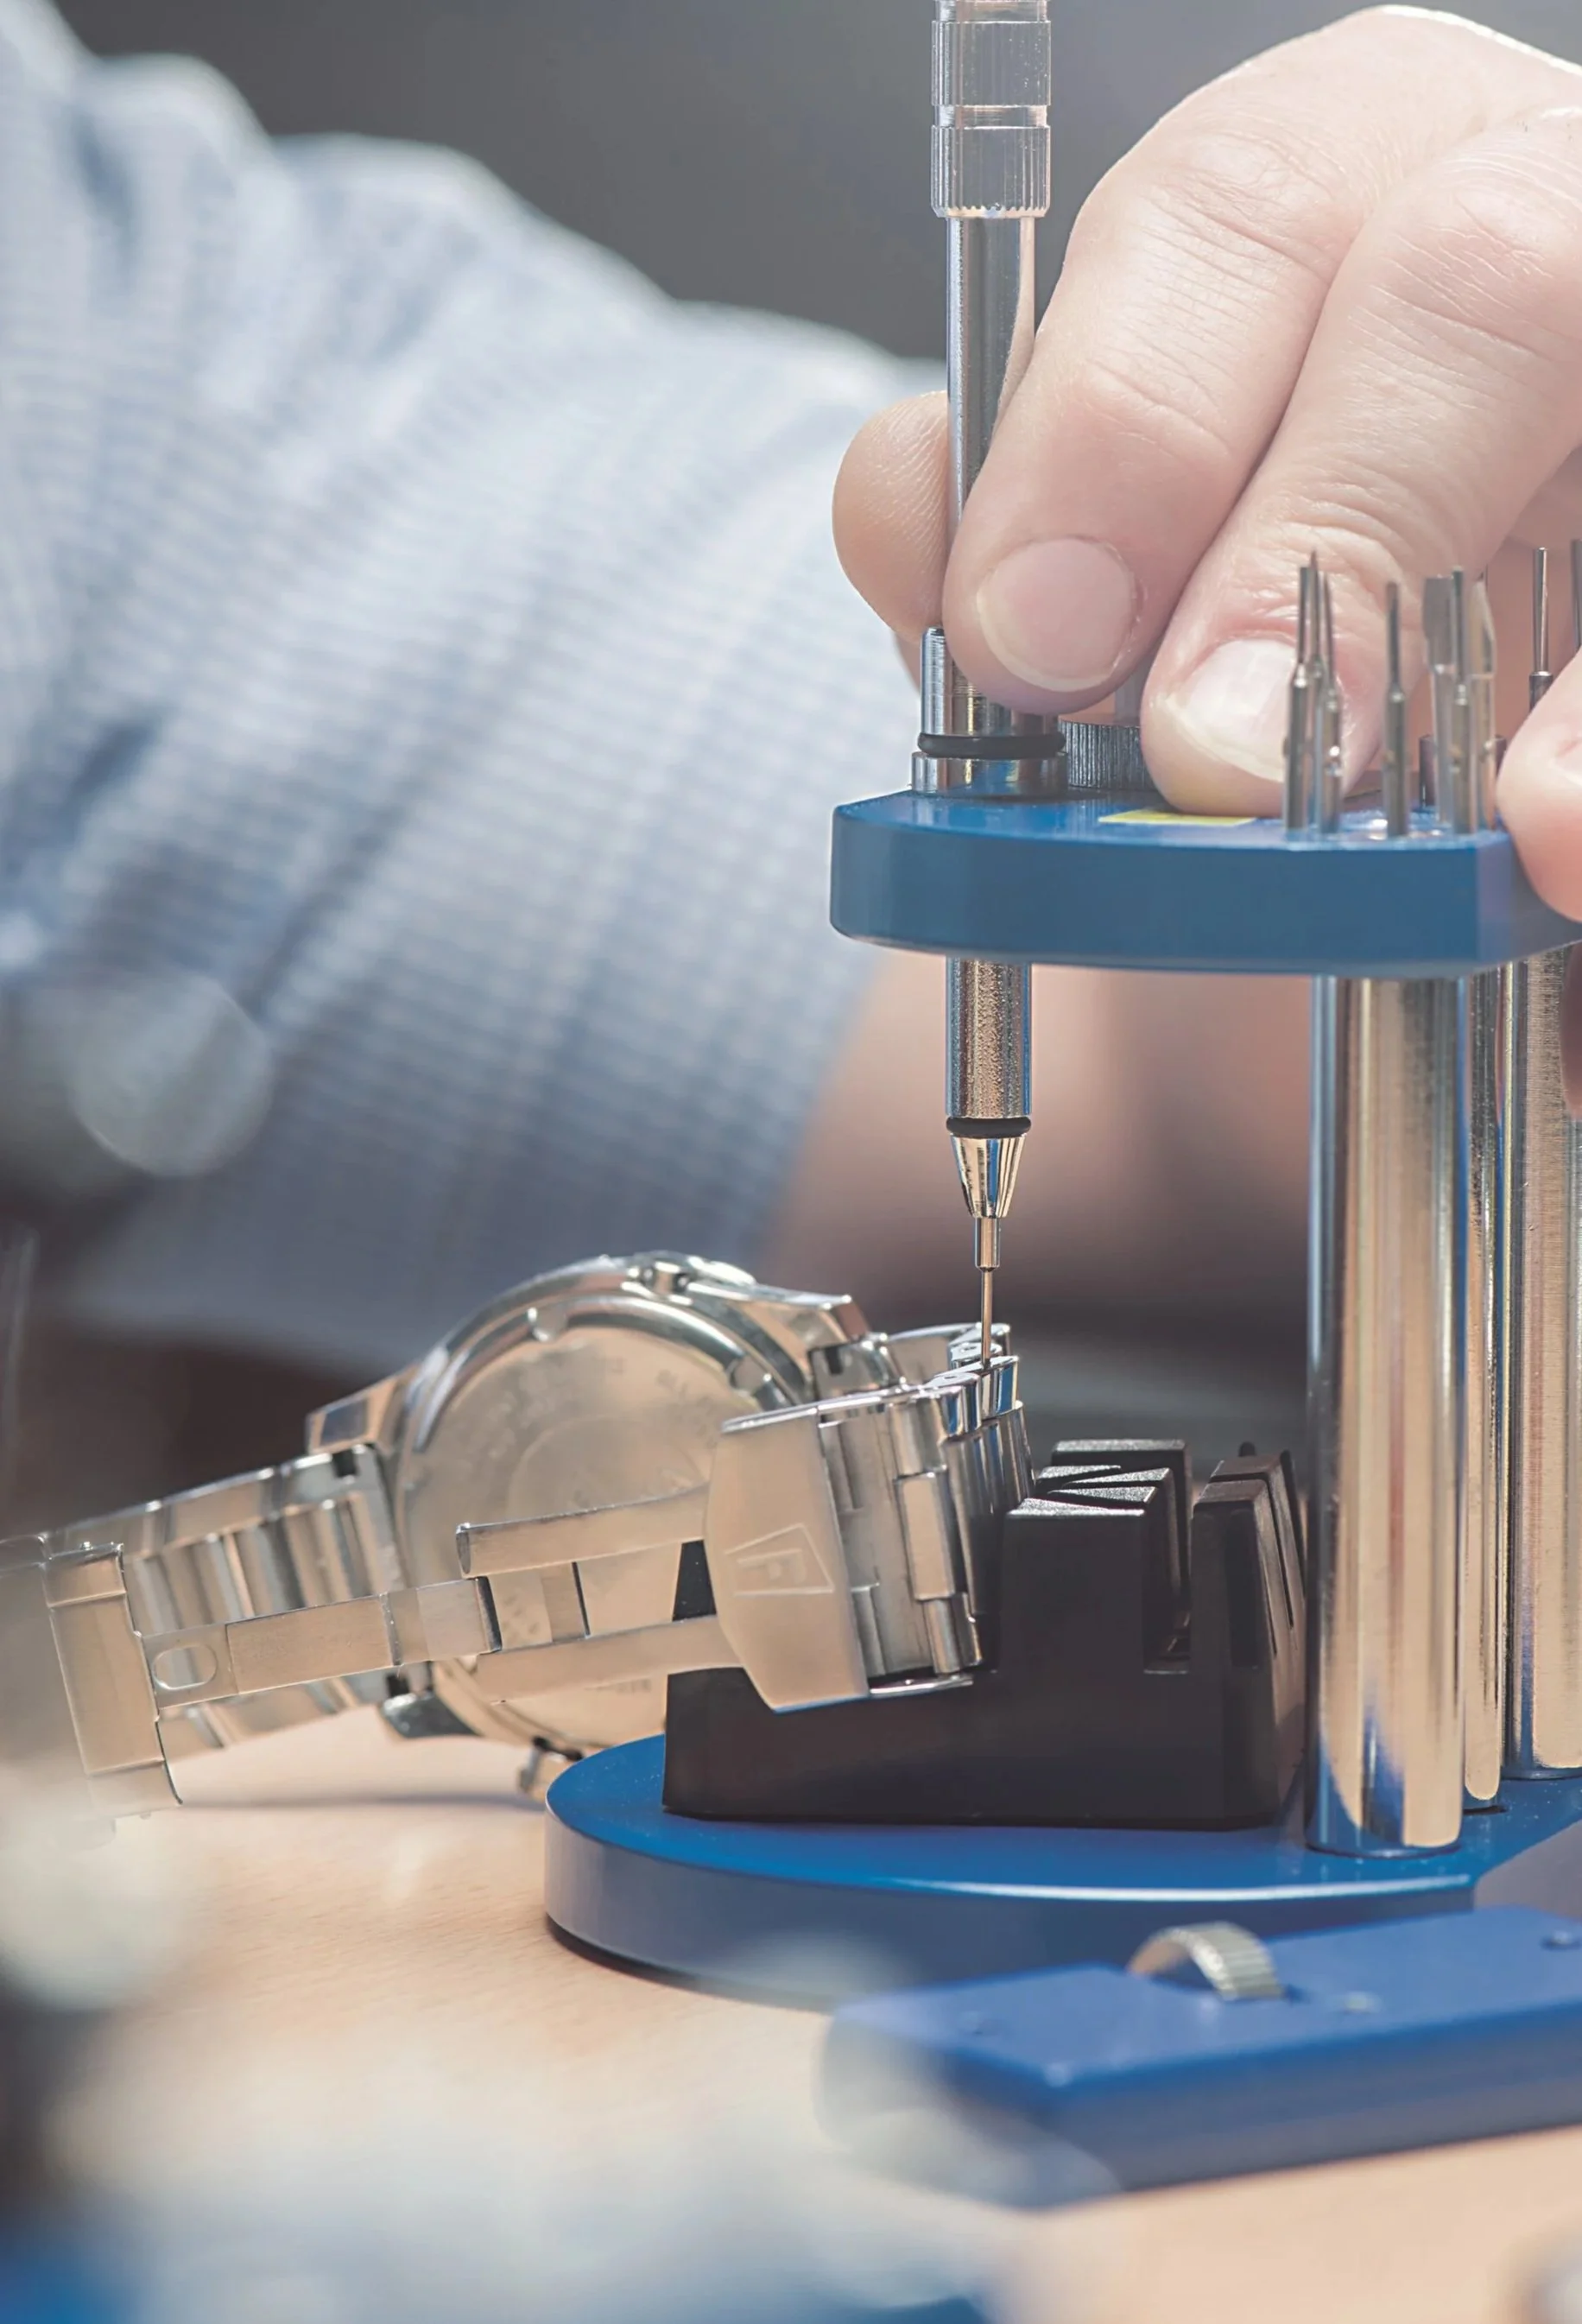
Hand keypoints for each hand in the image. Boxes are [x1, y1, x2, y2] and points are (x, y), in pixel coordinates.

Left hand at [834, 7, 1581, 913]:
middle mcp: (1527, 197)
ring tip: (1421, 808)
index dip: (1120, 428)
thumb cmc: (1253, 547)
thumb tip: (905, 511)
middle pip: (1464, 286)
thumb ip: (1016, 507)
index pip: (1230, 217)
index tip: (1032, 638)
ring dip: (1476, 615)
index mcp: (1336, 173)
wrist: (1413, 622)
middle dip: (1318, 534)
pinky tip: (1558, 833)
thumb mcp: (1122, 517)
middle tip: (1207, 751)